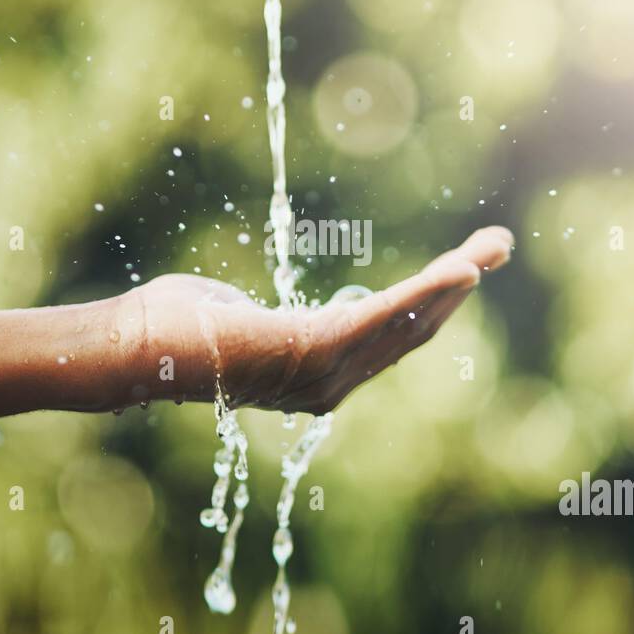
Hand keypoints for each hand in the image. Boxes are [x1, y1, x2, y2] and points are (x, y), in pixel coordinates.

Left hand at [127, 226, 513, 413]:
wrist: (133, 346)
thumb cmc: (172, 327)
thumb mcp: (237, 317)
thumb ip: (267, 318)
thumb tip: (254, 312)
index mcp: (315, 376)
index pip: (388, 338)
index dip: (430, 304)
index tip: (465, 269)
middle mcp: (328, 386)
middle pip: (410, 333)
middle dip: (458, 288)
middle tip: (500, 247)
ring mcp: (321, 375)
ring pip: (404, 325)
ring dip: (452, 285)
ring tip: (492, 251)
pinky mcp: (311, 351)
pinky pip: (380, 319)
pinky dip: (422, 295)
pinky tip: (458, 271)